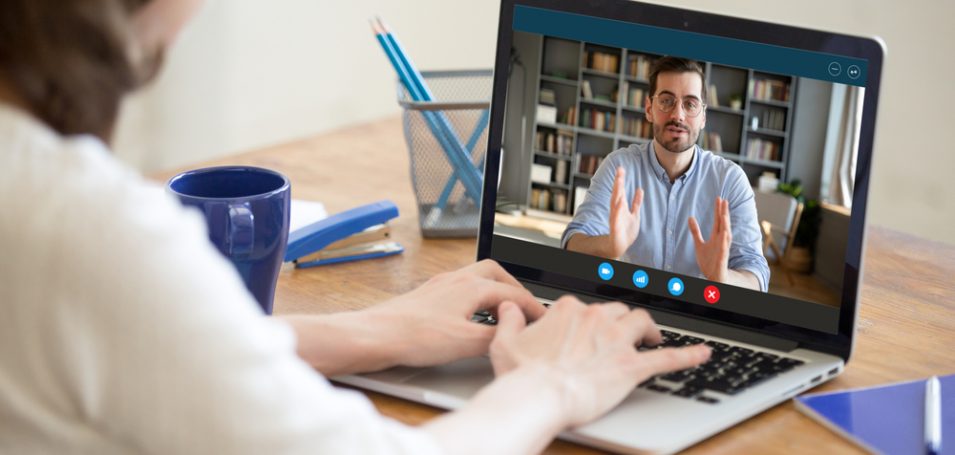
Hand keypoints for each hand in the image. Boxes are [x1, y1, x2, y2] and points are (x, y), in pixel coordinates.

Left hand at [366, 259, 545, 367]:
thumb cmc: (414, 336)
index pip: (513, 292)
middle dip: (514, 289)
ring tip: (501, 312)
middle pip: (494, 273)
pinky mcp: (426, 297)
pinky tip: (470, 317)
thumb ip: (496, 337)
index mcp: (470, 286)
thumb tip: (513, 336)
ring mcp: (439, 286)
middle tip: (524, 308)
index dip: (532, 307)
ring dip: (493, 292)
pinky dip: (474, 299)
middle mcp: (455, 279)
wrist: (375, 336)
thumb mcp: (466, 342)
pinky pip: (460, 289)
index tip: (543, 320)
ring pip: (476, 279)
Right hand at [489, 297, 710, 427]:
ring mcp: (616, 341)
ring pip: (641, 322)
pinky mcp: (632, 366)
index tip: (587, 329)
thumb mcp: (504, 343)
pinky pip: (668, 358)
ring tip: (651, 337)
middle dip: (621, 321)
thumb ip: (508, 320)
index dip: (589, 320)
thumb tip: (508, 306)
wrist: (539, 395)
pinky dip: (688, 355)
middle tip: (623, 334)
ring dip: (648, 329)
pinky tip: (703, 354)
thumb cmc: (521, 375)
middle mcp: (596, 318)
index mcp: (569, 311)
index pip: (585, 307)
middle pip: (617, 311)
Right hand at [608, 166, 643, 258]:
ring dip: (617, 192)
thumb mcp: (634, 214)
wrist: (620, 245)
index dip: (621, 179)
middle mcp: (617, 210)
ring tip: (619, 182)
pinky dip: (618, 210)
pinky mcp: (616, 227)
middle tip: (619, 170)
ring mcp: (615, 218)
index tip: (621, 168)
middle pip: (617, 193)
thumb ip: (636, 202)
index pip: (621, 190)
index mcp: (621, 206)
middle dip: (618, 182)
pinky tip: (620, 202)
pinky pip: (616, 218)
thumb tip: (640, 189)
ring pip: (615, 203)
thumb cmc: (626, 231)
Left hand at [688, 196, 731, 282]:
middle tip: (724, 200)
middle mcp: (721, 241)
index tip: (719, 198)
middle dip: (723, 213)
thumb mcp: (699, 244)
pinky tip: (725, 233)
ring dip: (726, 224)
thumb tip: (690, 217)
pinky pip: (724, 249)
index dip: (718, 210)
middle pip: (723, 224)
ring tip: (724, 213)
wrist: (713, 276)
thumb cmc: (708, 261)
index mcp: (716, 237)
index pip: (718, 221)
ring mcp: (722, 249)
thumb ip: (695, 231)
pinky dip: (725, 242)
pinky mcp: (722, 258)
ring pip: (726, 235)